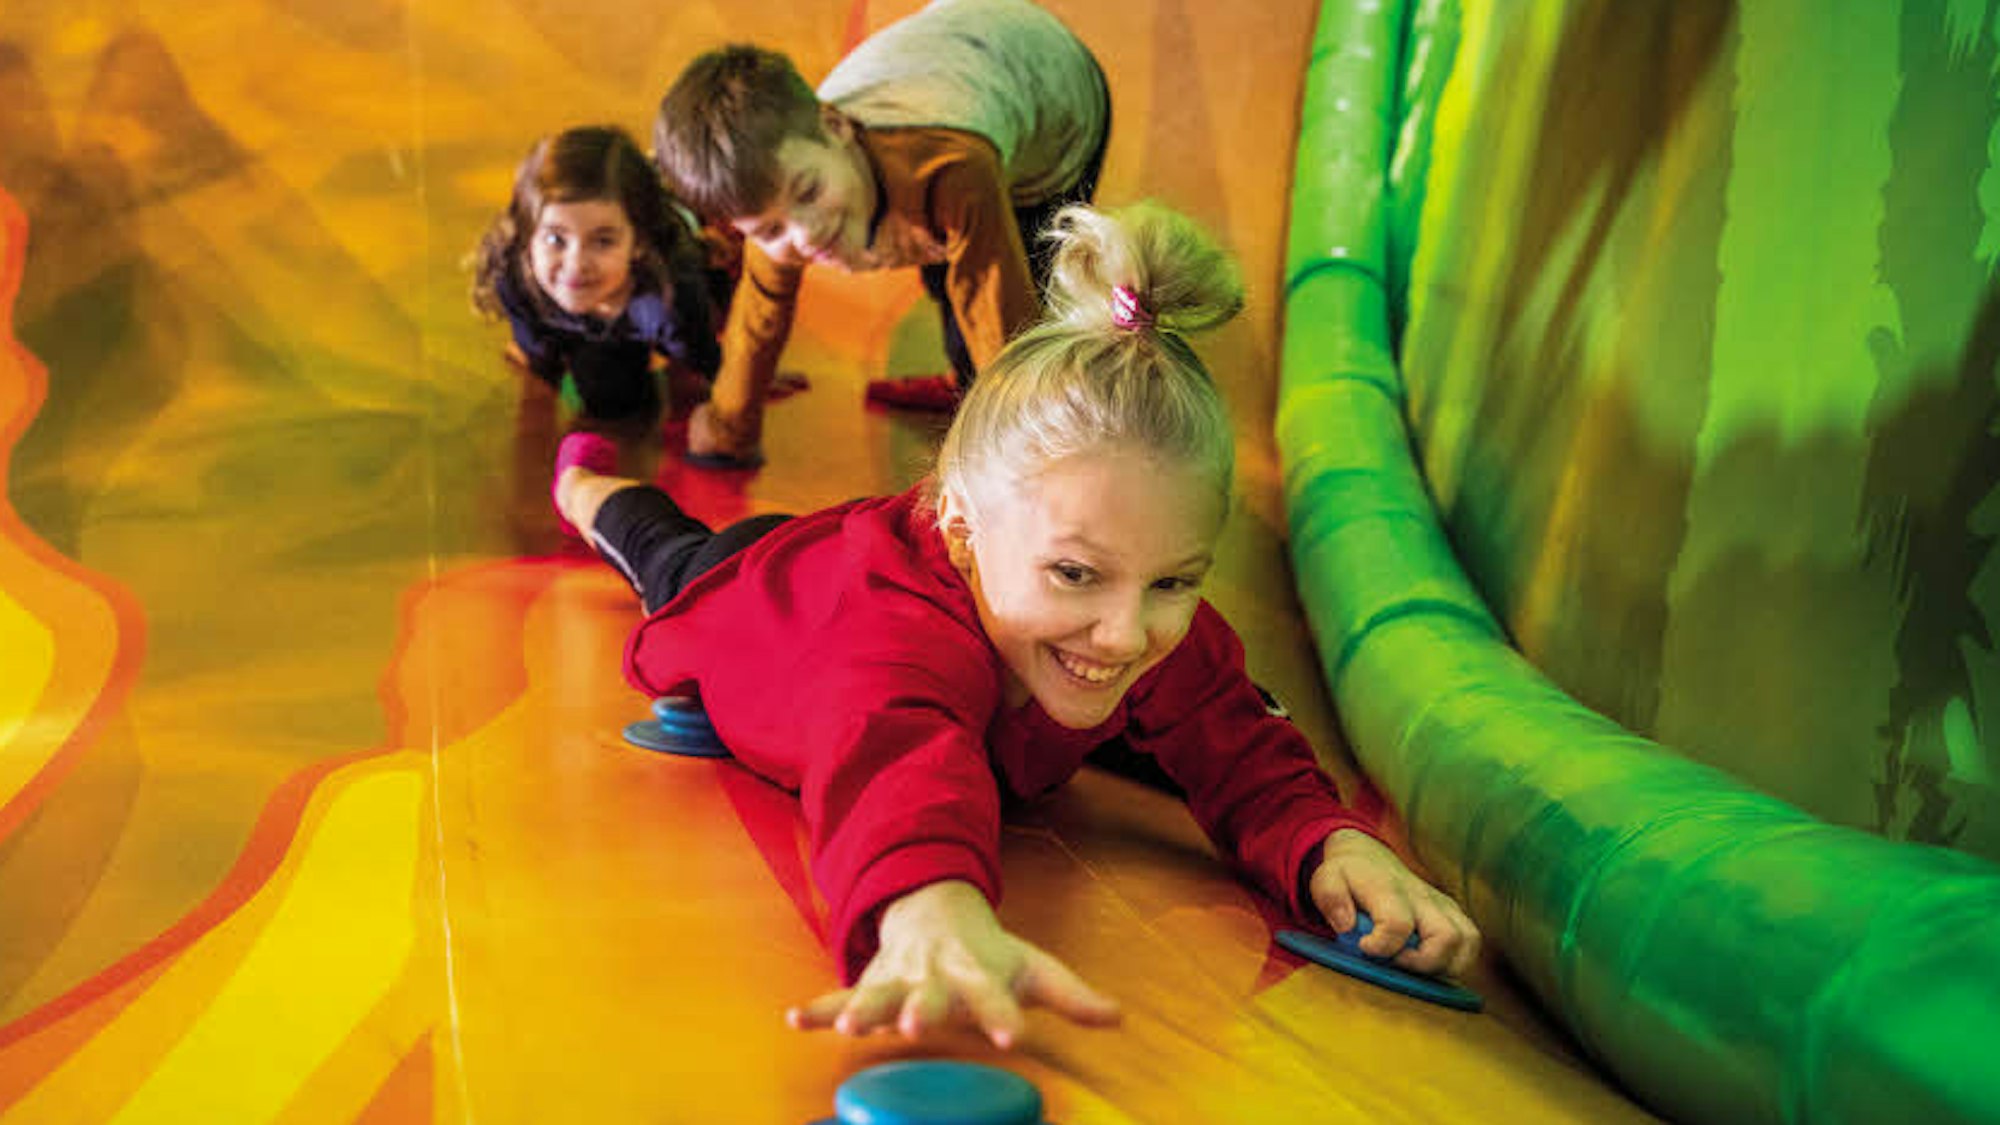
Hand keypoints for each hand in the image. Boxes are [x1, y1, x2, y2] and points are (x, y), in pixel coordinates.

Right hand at [786, 880, 1121, 1047]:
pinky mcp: (869, 985)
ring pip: (878, 996)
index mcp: (977, 973)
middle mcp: (935, 977)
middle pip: (928, 995)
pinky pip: (838, 997)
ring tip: (848, 1027)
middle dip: (920, 1009)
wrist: (935, 909)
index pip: (994, 996)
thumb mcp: (1035, 968)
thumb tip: (1118, 1017)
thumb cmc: (992, 954)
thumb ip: (1071, 996)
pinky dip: (817, 1009)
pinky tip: (794, 1022)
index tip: (1012, 1035)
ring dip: (862, 1010)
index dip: (1002, 1015)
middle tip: (915, 1025)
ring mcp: (898, 980)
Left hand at [1307, 829, 1480, 977]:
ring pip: (1467, 941)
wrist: (1368, 857)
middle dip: (1423, 963)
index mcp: (1389, 889)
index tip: (1365, 948)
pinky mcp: (1452, 914)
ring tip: (1414, 965)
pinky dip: (1456, 960)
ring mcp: (1442, 905)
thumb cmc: (1347, 875)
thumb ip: (1331, 899)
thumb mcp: (1326, 879)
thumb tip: (1347, 926)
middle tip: (1395, 962)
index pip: (1398, 923)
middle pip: (1446, 937)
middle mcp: (1423, 897)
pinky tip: (1428, 963)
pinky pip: (1470, 942)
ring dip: (1445, 964)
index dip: (1382, 945)